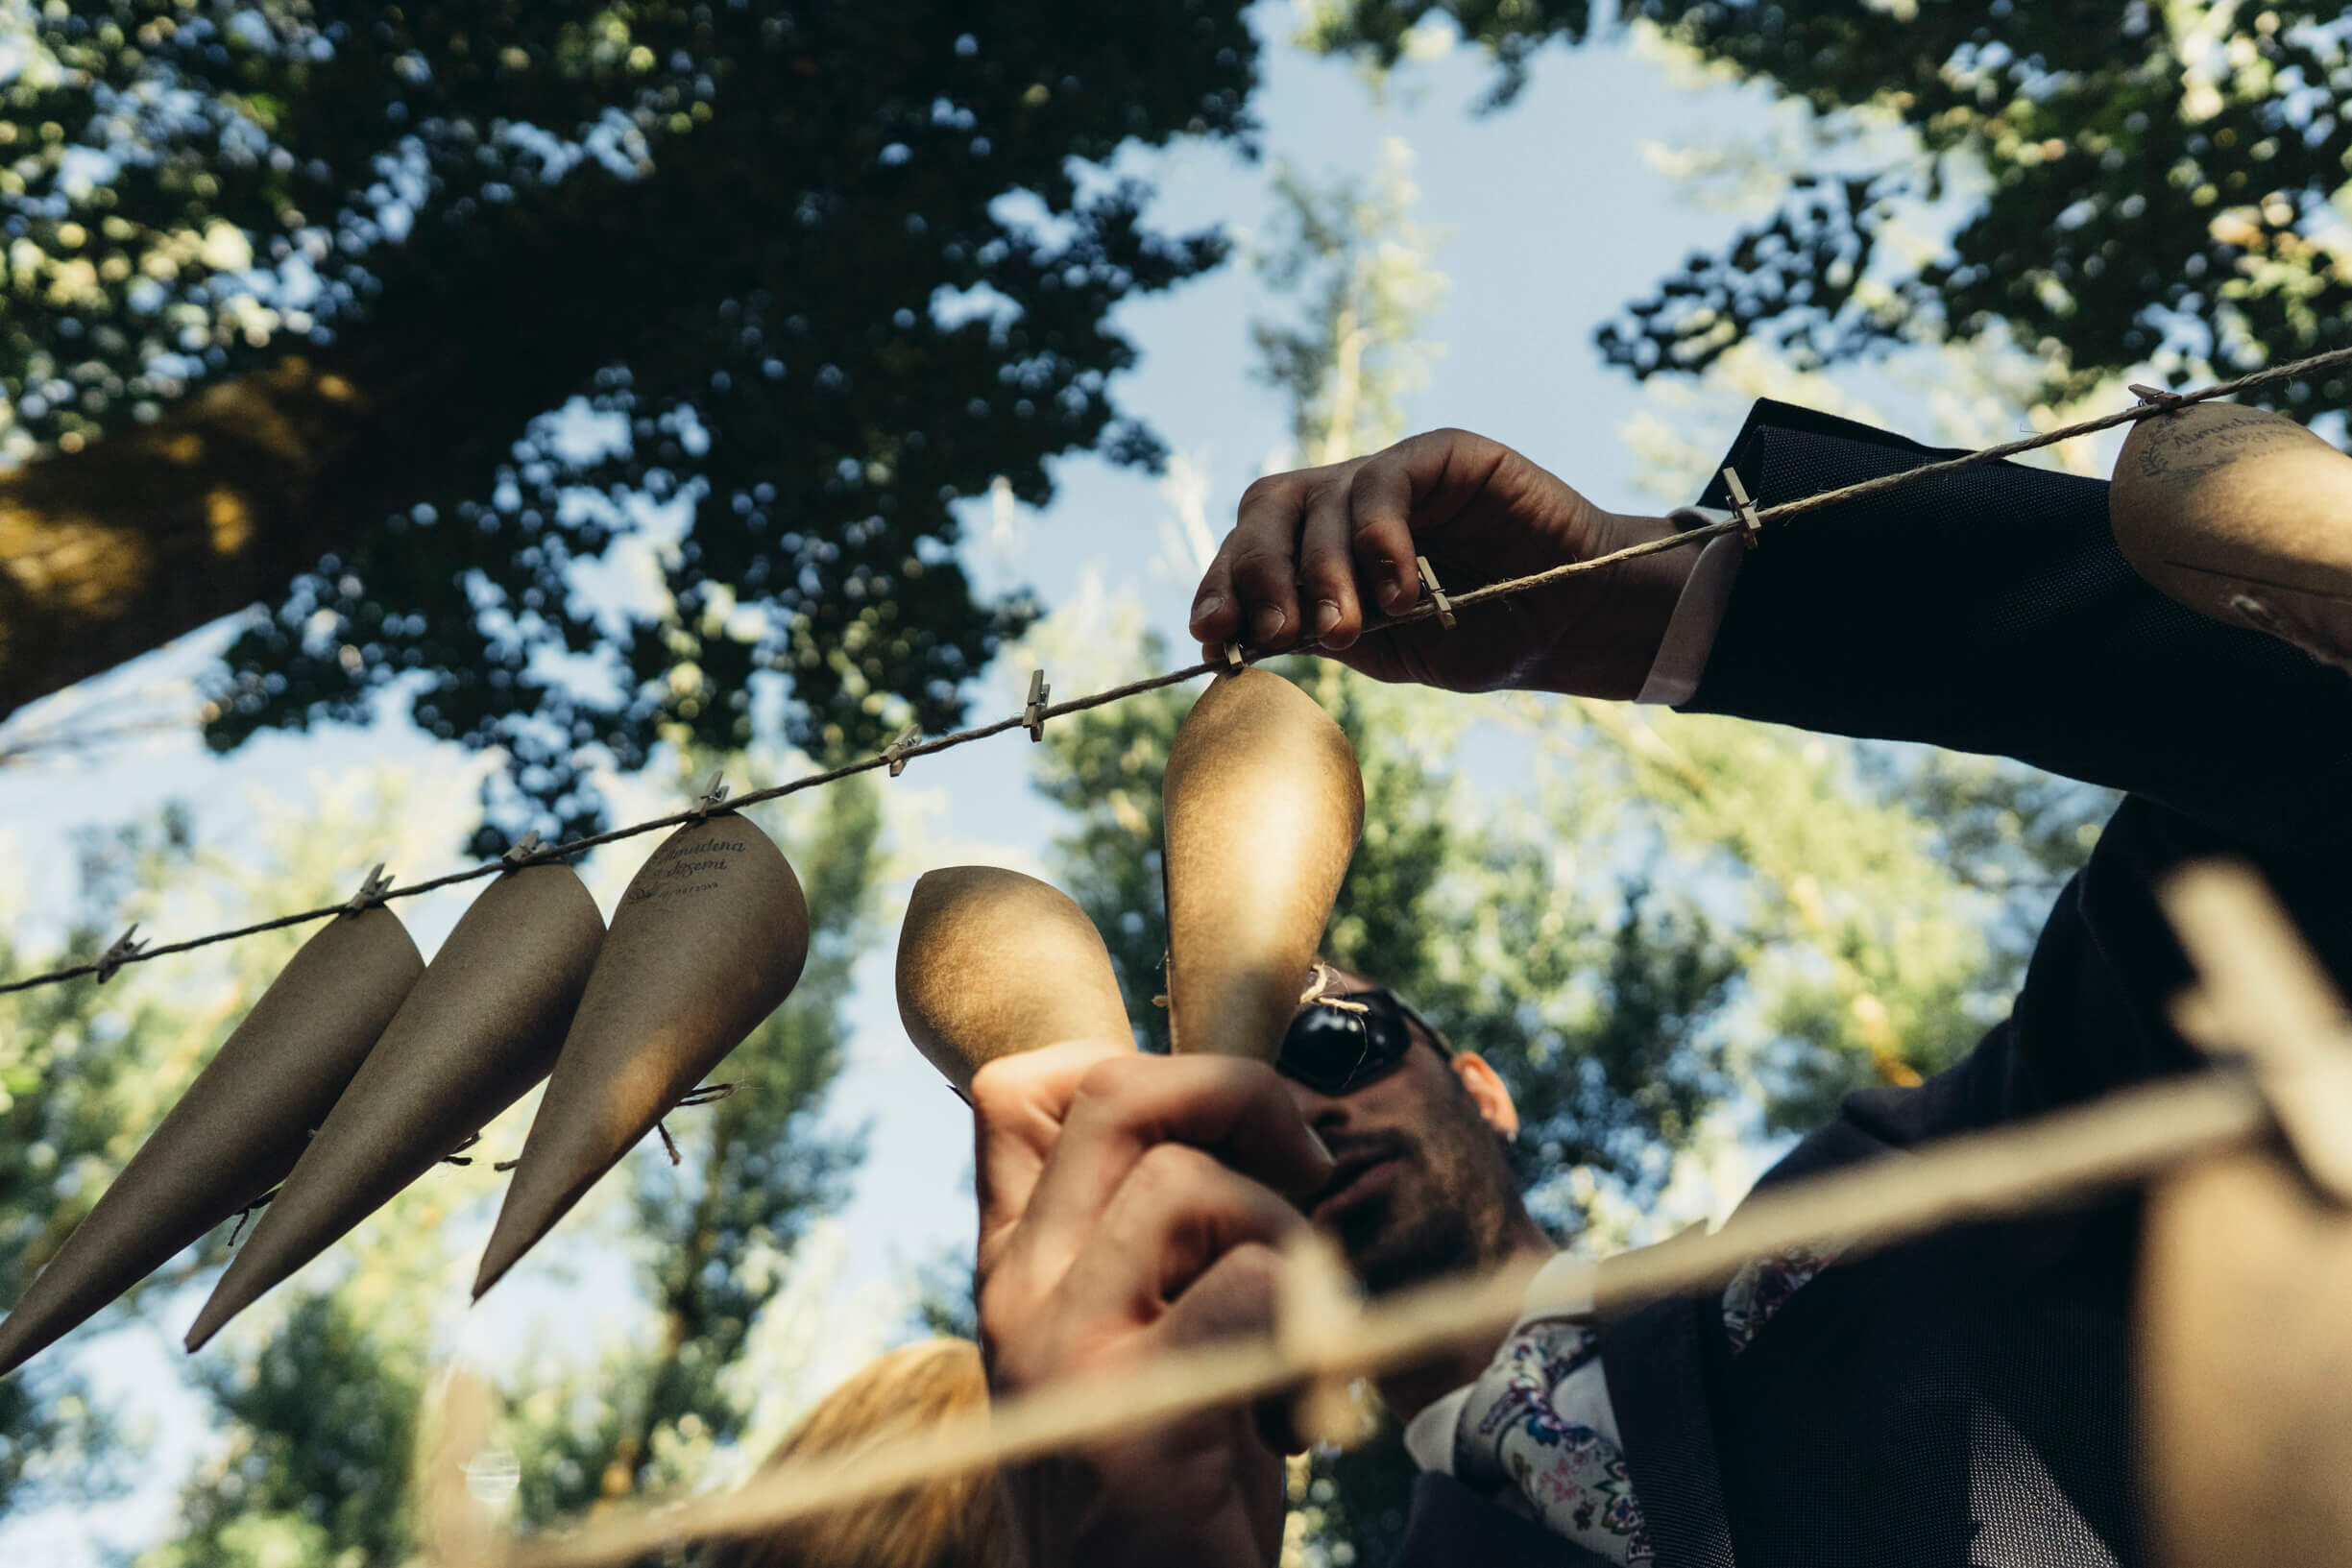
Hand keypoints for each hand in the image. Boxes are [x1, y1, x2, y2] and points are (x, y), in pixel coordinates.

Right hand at [972, 1041, 1335, 1567]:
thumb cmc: (1171, 1490)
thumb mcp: (1132, 1345)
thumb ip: (1148, 1240)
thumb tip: (1247, 1112)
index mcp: (1015, 1268)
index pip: (1017, 1090)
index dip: (1134, 1064)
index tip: (1227, 1126)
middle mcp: (1019, 1295)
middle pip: (1116, 1093)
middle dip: (1241, 1095)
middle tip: (1306, 1172)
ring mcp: (1064, 1352)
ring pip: (1193, 1183)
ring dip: (1289, 1235)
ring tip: (1301, 1329)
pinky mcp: (1133, 1418)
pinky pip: (1250, 1287)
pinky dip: (1313, 1331)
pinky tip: (1302, 1413)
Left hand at [1187, 428, 1690, 699]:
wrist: (1572, 621)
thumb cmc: (1481, 636)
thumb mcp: (1387, 650)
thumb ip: (1321, 632)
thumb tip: (1245, 633)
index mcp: (1322, 547)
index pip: (1250, 551)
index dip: (1222, 585)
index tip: (1211, 635)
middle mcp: (1347, 501)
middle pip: (1269, 509)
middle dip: (1259, 573)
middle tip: (1274, 630)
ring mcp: (1393, 473)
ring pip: (1321, 499)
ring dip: (1323, 571)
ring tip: (1349, 627)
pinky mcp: (1443, 454)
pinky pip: (1388, 482)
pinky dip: (1380, 539)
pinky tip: (1401, 591)